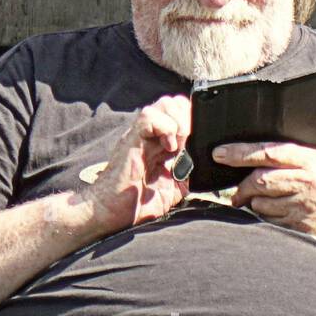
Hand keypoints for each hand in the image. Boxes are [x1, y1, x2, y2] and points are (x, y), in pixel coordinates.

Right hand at [85, 96, 191, 234]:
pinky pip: (149, 116)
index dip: (193, 120)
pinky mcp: (131, 139)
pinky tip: (167, 147)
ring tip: (178, 145)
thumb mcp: (173, 190)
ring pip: (164, 104)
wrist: (111, 213)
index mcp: (161, 143)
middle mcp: (151, 135)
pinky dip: (164, 128)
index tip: (197, 141)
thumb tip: (204, 168)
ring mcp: (140, 135)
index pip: (181, 112)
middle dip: (188, 118)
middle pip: (175, 103)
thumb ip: (187, 176)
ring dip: (178, 121)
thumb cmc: (136, 204)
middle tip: (188, 143)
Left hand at [221, 142, 315, 244]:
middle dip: (241, 186)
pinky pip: (269, 220)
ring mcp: (302, 206)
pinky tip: (275, 212)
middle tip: (236, 191)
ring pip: (260, 202)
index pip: (268, 153)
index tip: (220, 154)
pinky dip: (264, 216)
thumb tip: (258, 156)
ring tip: (261, 201)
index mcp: (311, 161)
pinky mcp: (299, 225)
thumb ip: (294, 159)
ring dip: (253, 202)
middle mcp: (306, 182)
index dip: (241, 153)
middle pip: (259, 180)